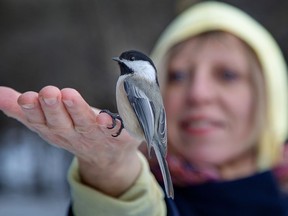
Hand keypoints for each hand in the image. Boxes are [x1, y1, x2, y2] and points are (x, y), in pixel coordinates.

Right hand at [0, 85, 141, 195]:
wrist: (105, 157)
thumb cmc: (76, 133)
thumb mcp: (47, 124)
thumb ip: (24, 109)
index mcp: (54, 128)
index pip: (39, 120)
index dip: (31, 110)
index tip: (26, 98)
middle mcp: (72, 133)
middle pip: (60, 122)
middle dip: (52, 108)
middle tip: (48, 92)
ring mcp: (94, 135)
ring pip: (84, 123)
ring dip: (76, 110)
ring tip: (68, 95)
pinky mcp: (114, 135)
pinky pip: (113, 130)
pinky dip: (110, 124)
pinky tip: (105, 117)